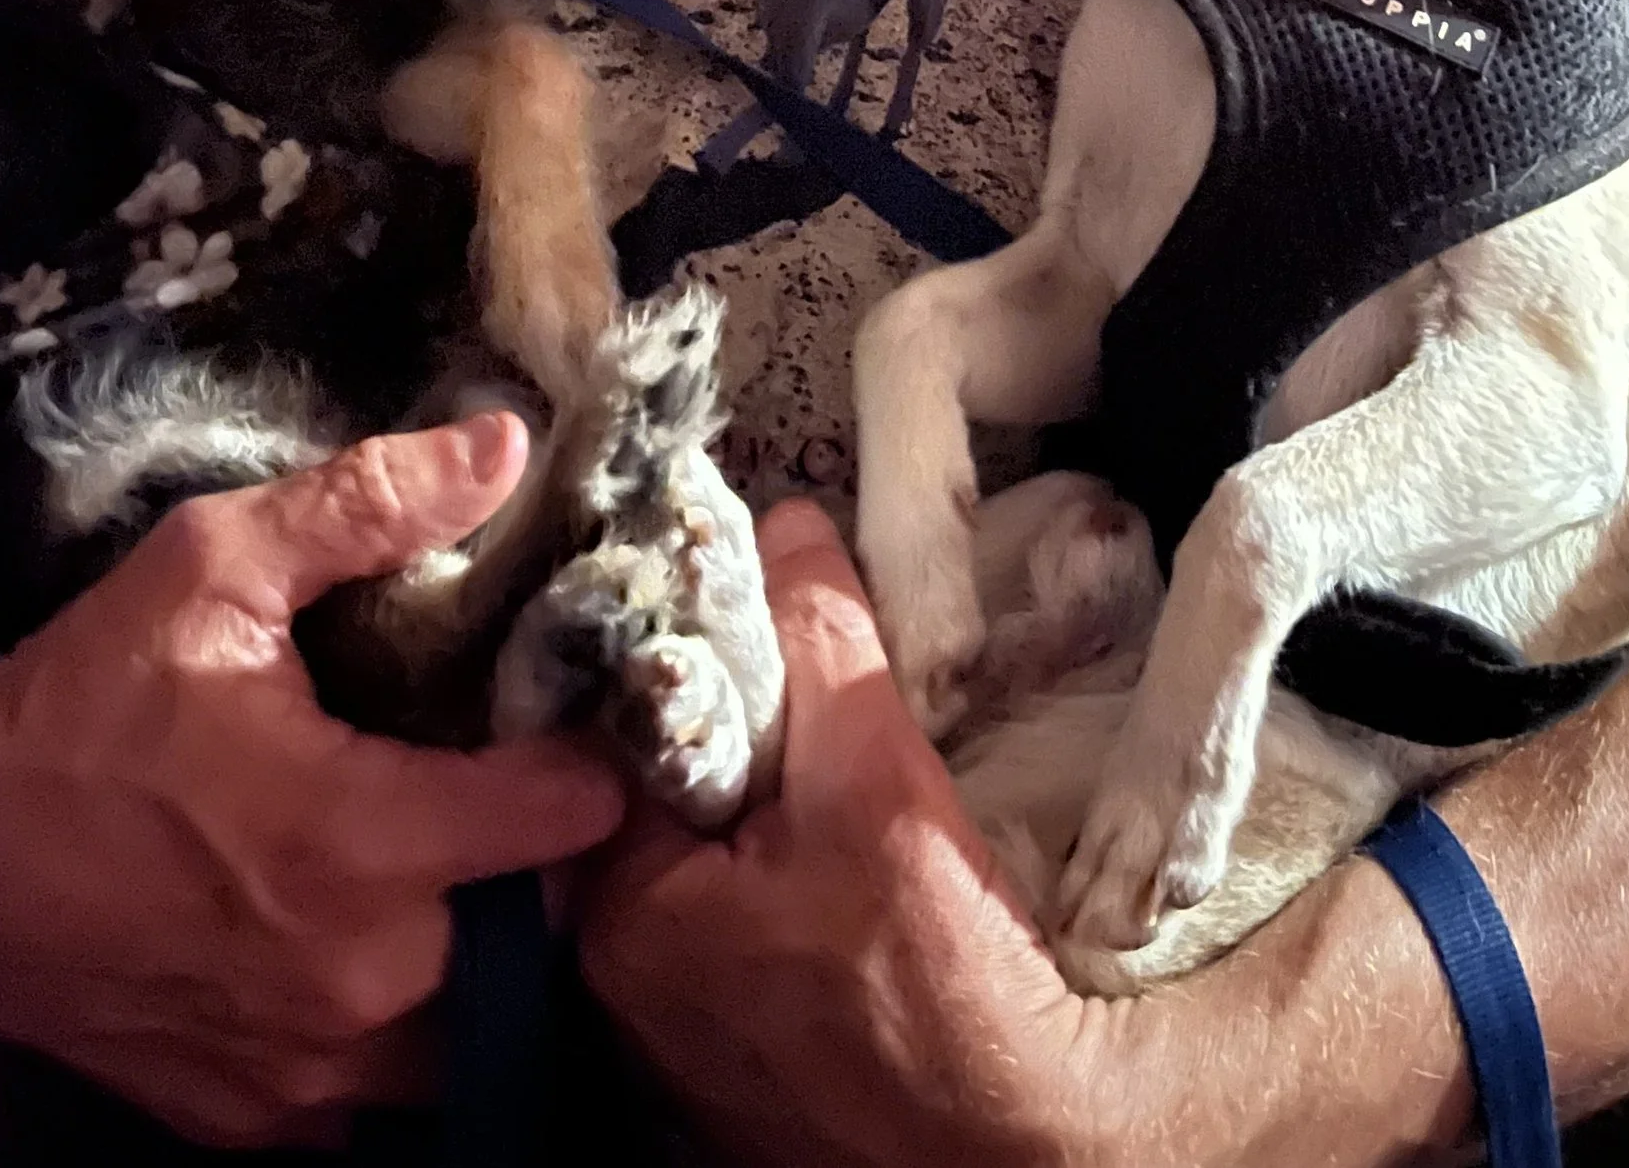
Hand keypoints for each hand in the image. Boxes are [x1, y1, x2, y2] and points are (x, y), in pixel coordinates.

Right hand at [0, 412, 624, 1144]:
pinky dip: (387, 1032)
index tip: (585, 723)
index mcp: (365, 845)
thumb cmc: (79, 692)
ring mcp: (300, 1068)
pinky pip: (369, 1097)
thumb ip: (371, 505)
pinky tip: (363, 945)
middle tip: (522, 792)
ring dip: (476, 963)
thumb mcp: (217, 564)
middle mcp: (355, 979)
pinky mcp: (245, 1115)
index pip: (564, 822)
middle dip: (545, 872)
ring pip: (462, 1034)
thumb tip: (504, 444)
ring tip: (458, 873)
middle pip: (531, 938)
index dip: (590, 763)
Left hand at [580, 497, 1136, 1167]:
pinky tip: (840, 822)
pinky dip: (784, 851)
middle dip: (728, 707)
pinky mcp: (737, 1045)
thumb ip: (822, 648)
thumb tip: (787, 524)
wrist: (1018, 1158)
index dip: (677, 635)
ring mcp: (673, 1019)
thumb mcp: (879, 789)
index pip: (615, 721)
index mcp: (610, 909)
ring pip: (706, 842)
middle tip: (796, 637)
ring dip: (763, 778)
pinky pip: (740, 905)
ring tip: (834, 718)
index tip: (720, 562)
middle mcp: (613, 972)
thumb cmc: (940, 996)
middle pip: (660, 780)